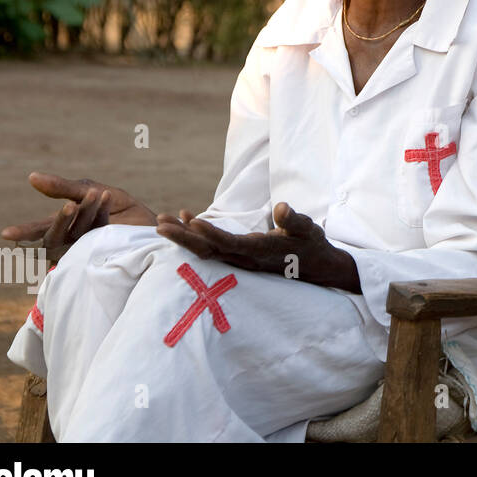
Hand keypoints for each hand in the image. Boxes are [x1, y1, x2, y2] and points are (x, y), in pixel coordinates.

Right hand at [3, 172, 158, 259]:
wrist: (158, 225)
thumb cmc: (122, 209)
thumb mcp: (92, 191)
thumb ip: (63, 188)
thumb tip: (31, 177)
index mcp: (67, 228)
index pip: (40, 231)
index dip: (25, 232)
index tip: (6, 235)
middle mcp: (74, 243)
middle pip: (56, 237)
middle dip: (61, 221)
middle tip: (70, 205)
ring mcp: (90, 252)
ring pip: (77, 238)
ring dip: (83, 217)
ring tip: (88, 198)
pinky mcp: (109, 254)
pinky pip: (100, 239)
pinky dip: (102, 218)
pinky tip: (106, 200)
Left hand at [155, 203, 361, 292]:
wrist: (317, 269)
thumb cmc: (312, 246)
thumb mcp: (308, 230)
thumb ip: (294, 220)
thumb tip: (281, 207)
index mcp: (260, 251)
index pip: (230, 243)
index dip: (211, 234)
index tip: (192, 222)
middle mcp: (245, 259)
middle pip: (208, 251)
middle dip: (183, 239)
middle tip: (159, 225)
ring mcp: (240, 260)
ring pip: (206, 251)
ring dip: (183, 237)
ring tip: (162, 221)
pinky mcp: (239, 257)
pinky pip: (212, 248)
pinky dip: (197, 235)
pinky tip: (186, 219)